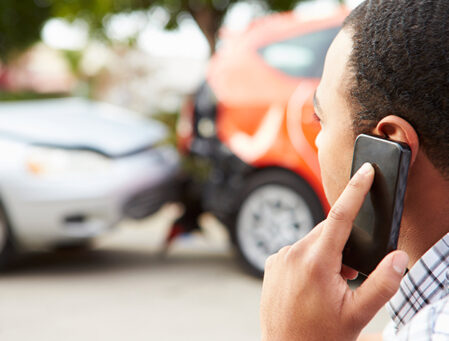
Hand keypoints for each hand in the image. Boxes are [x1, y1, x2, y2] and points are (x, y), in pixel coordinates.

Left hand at [260, 163, 408, 340]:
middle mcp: (294, 253)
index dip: (355, 190)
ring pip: (311, 242)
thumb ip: (383, 283)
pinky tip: (310, 284)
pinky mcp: (271, 264)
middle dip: (342, 246)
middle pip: (327, 232)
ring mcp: (279, 258)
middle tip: (347, 275)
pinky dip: (308, 260)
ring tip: (327, 285)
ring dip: (325, 254)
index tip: (365, 171)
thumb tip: (399, 256)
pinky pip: (296, 251)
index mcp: (317, 261)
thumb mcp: (359, 314)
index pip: (340, 216)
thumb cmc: (321, 336)